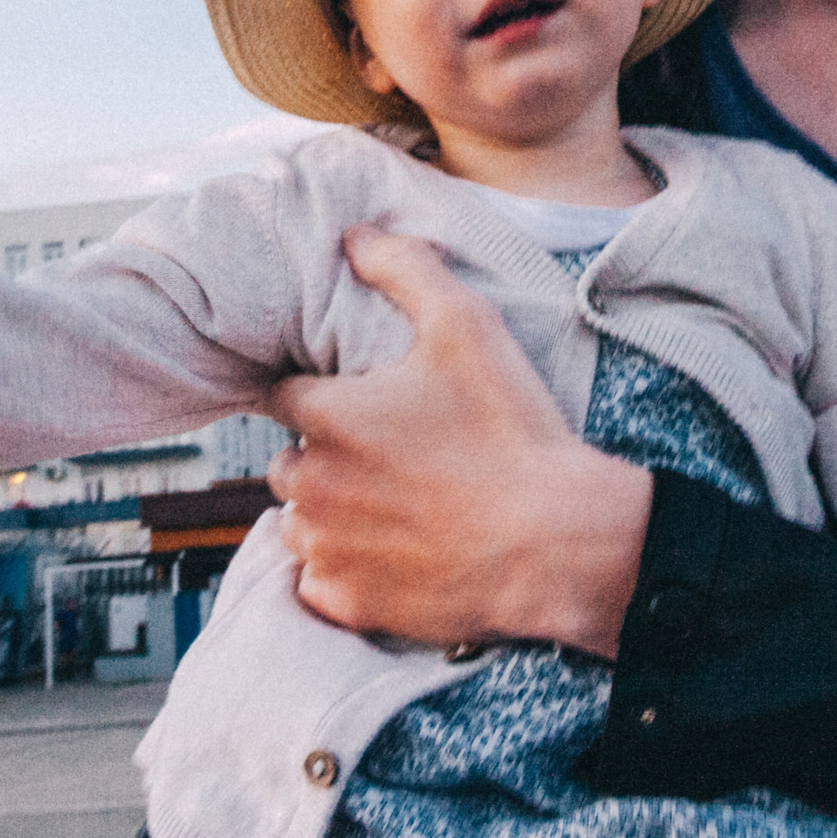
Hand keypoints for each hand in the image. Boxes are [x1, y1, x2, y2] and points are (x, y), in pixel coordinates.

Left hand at [265, 225, 652, 655]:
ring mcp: (327, 548)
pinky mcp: (348, 602)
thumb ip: (404, 269)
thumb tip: (354, 235)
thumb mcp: (468, 326)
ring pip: (298, 523)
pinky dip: (342, 572)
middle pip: (288, 461)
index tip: (355, 401)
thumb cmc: (510, 431)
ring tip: (392, 507)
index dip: (314, 393)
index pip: (280, 393)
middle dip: (323, 456)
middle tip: (388, 457)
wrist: (556, 542)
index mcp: (327, 415)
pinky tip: (392, 556)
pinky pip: (317, 583)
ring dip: (328, 515)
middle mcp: (312, 483)